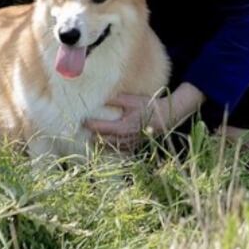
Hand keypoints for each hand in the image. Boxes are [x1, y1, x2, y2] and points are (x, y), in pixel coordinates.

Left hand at [85, 83, 204, 151]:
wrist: (166, 117)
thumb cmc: (149, 106)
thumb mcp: (132, 100)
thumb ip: (116, 99)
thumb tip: (101, 98)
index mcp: (124, 126)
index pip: (102, 128)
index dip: (91, 125)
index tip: (82, 122)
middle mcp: (126, 138)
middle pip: (104, 141)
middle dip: (93, 137)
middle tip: (82, 132)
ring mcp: (131, 143)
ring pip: (112, 147)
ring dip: (100, 144)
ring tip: (90, 140)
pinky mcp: (135, 145)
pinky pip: (120, 150)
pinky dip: (112, 148)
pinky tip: (105, 146)